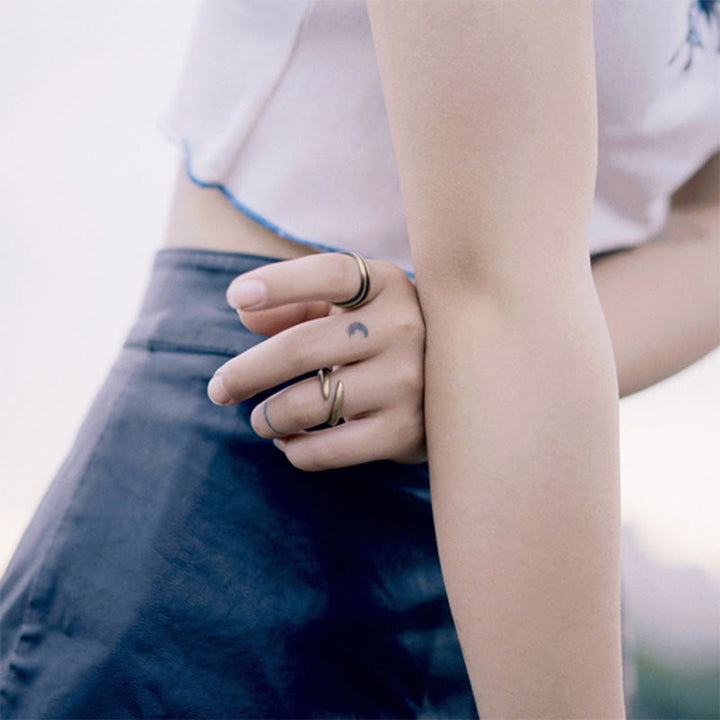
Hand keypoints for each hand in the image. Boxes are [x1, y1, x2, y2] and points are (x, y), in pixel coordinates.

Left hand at [207, 253, 426, 470]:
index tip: (235, 296)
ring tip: (260, 420)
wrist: (458, 388)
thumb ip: (296, 303)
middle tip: (219, 389)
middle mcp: (404, 327)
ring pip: (307, 404)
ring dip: (267, 417)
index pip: (328, 274)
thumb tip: (245, 313)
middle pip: (299, 348)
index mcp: (387, 285)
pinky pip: (327, 449)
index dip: (279, 283)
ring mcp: (408, 381)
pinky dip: (295, 449)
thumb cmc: (382, 337)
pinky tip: (289, 442)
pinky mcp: (405, 431)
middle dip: (244, 374)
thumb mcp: (350, 308)